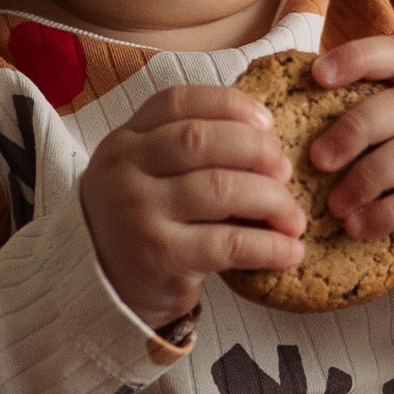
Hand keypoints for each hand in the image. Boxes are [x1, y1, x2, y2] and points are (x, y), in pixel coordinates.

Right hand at [79, 85, 303, 325]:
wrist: (100, 291)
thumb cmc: (140, 225)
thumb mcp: (145, 176)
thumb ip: (184, 150)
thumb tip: (266, 137)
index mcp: (123, 142)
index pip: (178, 102)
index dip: (229, 104)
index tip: (267, 121)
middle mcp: (124, 171)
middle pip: (203, 140)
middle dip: (258, 150)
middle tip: (286, 171)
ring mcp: (139, 213)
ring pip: (222, 188)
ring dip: (273, 200)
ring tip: (294, 217)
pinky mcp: (159, 256)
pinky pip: (228, 243)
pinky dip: (269, 246)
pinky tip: (289, 252)